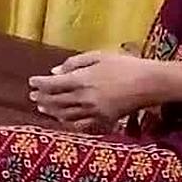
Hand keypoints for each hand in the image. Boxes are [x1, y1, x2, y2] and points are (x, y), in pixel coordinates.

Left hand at [28, 51, 166, 133]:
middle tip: (32, 96)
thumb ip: (75, 63)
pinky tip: (62, 118)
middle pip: (54, 101)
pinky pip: (80, 125)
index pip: (51, 84)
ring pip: (64, 115)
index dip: (38, 83)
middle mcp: (84, 98)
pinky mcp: (103, 120)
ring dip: (50, 111)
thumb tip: (54, 72)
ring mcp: (93, 112)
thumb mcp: (99, 56)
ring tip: (42, 107)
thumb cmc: (125, 65)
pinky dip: (67, 122)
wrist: (150, 84)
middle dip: (41, 98)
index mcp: (81, 80)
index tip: (31, 81)